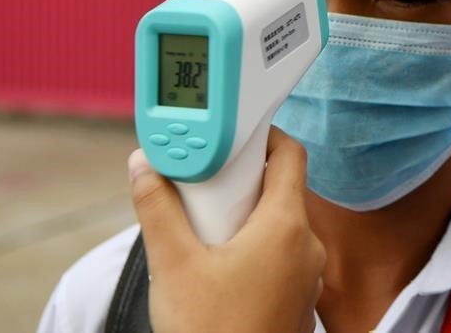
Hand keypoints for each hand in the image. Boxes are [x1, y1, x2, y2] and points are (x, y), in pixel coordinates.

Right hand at [129, 128, 324, 332]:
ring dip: (244, 219)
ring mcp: (306, 276)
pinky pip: (279, 258)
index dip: (264, 137)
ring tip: (202, 231)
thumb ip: (157, 207)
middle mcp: (307, 246)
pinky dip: (253, 250)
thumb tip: (144, 165)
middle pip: (281, 190)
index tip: (233, 138)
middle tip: (203, 188)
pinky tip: (217, 265)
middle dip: (241, 183)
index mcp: (286, 225)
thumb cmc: (211, 330)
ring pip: (278, 226)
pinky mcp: (297, 300)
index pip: (291, 155)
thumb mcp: (172, 263)